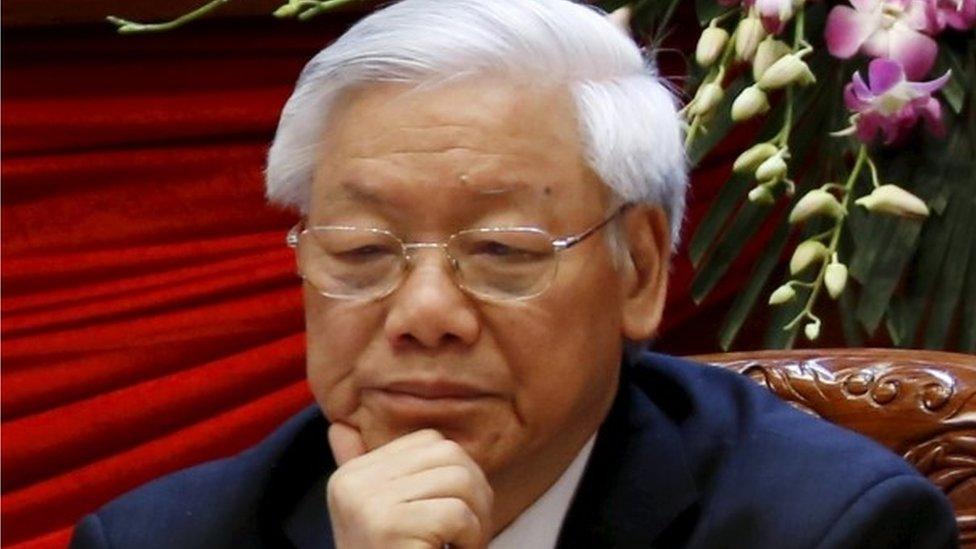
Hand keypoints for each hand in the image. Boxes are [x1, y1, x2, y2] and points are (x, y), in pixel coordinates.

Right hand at [326, 423, 493, 548]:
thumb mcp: (377, 515)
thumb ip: (370, 472)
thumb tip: (339, 427)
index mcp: (352, 474)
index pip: (430, 441)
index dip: (457, 472)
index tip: (456, 511)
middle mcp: (354, 482)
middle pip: (449, 454)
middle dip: (476, 491)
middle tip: (471, 529)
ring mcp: (368, 503)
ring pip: (459, 479)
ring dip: (478, 517)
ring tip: (463, 543)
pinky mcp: (388, 525)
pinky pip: (457, 513)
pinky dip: (472, 538)